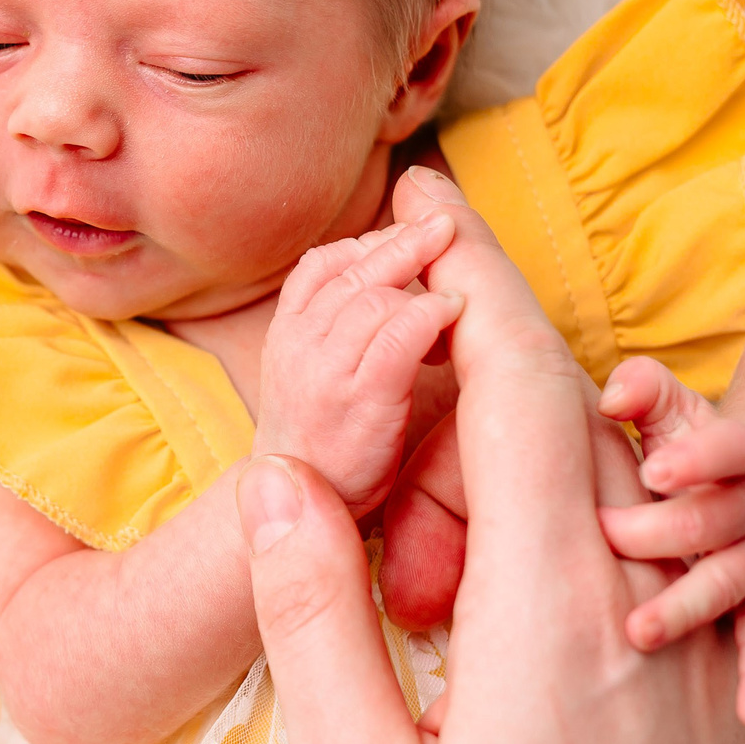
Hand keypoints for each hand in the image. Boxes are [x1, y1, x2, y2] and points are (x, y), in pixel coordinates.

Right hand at [238, 164, 744, 743]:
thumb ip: (317, 627)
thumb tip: (287, 486)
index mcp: (555, 621)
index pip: (521, 390)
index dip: (473, 277)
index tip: (425, 199)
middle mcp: (657, 623)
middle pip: (592, 422)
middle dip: (503, 334)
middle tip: (418, 292)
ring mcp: (724, 677)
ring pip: (645, 503)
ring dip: (557, 436)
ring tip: (463, 438)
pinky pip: (684, 586)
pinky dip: (615, 533)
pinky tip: (552, 587)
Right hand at [253, 208, 463, 520]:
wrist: (292, 516)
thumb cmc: (323, 444)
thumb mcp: (314, 373)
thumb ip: (341, 327)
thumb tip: (395, 277)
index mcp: (288, 333)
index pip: (324, 263)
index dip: (369, 244)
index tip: (410, 241)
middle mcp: (298, 344)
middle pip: (352, 268)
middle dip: (404, 240)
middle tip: (446, 227)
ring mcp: (325, 372)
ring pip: (374, 294)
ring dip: (421, 275)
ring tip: (456, 280)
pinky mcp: (359, 403)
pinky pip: (396, 338)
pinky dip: (428, 315)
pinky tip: (452, 313)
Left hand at [596, 356, 744, 729]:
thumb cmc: (690, 446)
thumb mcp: (672, 408)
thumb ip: (644, 390)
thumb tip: (611, 396)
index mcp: (738, 454)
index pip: (727, 449)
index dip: (695, 460)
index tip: (652, 472)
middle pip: (714, 523)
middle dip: (664, 534)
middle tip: (609, 538)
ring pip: (729, 586)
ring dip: (687, 610)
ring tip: (638, 633)